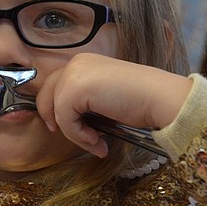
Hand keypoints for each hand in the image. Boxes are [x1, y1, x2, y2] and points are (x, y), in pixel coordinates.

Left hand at [36, 54, 191, 157]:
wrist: (160, 99)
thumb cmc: (139, 102)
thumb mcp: (103, 98)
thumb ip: (82, 102)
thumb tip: (59, 120)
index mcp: (83, 62)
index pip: (54, 86)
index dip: (55, 109)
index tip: (70, 129)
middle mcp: (76, 63)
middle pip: (46, 94)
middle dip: (56, 120)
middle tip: (78, 137)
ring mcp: (74, 73)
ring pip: (55, 110)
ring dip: (74, 133)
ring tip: (96, 143)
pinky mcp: (75, 88)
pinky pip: (64, 119)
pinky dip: (78, 135)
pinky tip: (98, 140)